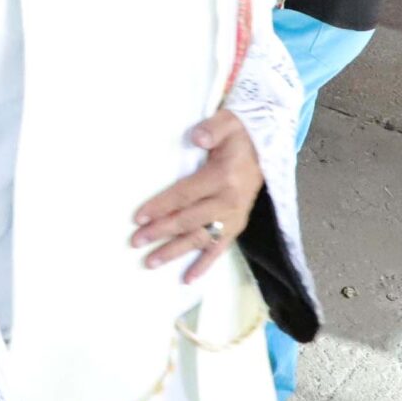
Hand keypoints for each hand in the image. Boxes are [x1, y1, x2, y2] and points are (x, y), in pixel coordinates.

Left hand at [129, 109, 261, 282]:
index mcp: (223, 177)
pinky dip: (205, 264)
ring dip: (176, 251)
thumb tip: (197, 137)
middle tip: (135, 242)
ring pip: (201, 239)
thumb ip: (212, 129)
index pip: (185, 195)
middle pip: (189, 220)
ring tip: (151, 262)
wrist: (266, 145)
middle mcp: (230, 202)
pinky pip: (220, 248)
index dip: (161, 206)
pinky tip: (188, 278)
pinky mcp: (238, 224)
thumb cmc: (239, 134)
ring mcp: (235, 216)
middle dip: (161, 232)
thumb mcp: (227, 122)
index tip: (138, 218)